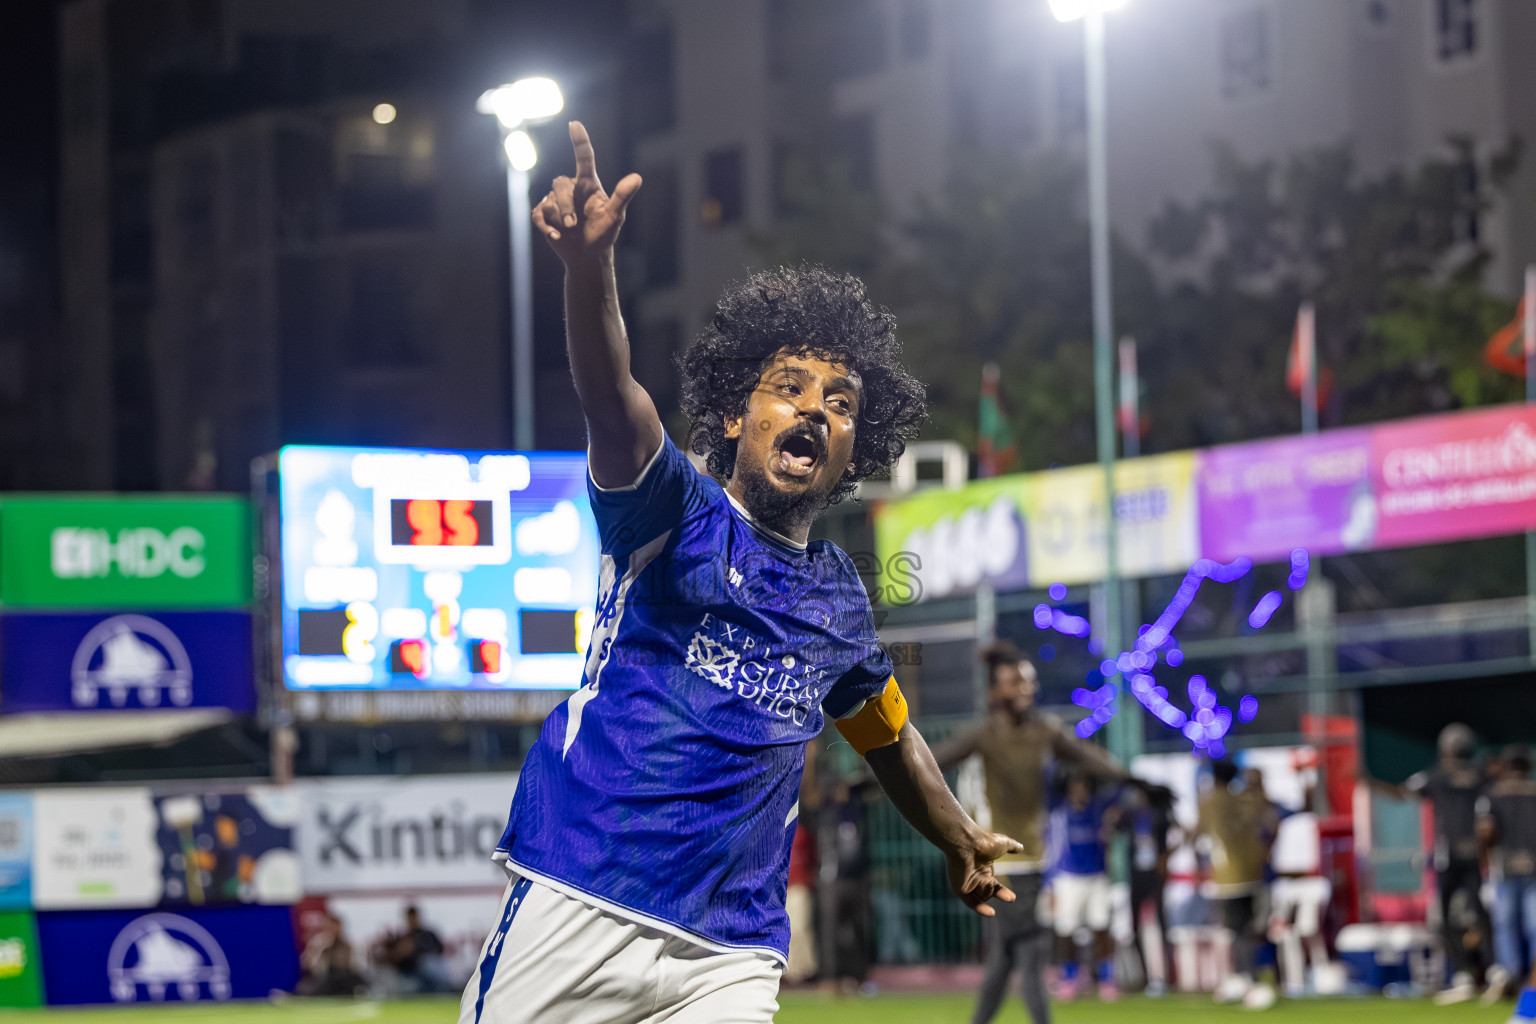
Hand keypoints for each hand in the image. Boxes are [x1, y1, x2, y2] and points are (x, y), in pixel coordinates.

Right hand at [532, 121, 641, 264]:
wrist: (588, 255)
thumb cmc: (603, 233)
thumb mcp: (615, 216)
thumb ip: (622, 196)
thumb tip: (637, 177)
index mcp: (588, 184)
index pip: (584, 157)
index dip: (579, 140)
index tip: (574, 124)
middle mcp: (571, 189)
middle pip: (559, 183)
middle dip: (565, 206)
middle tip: (573, 225)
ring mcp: (556, 201)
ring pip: (549, 200)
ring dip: (559, 218)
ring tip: (569, 232)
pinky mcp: (545, 214)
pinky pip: (538, 214)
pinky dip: (546, 226)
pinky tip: (556, 236)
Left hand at [946, 831, 1023, 916]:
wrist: (968, 844)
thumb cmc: (985, 842)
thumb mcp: (1004, 844)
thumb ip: (1012, 847)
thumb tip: (1021, 847)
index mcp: (984, 869)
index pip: (995, 886)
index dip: (1003, 892)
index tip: (1012, 897)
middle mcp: (975, 877)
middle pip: (989, 893)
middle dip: (1000, 895)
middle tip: (1011, 898)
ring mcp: (967, 884)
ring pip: (983, 897)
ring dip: (989, 892)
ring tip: (987, 881)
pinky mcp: (960, 889)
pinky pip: (971, 903)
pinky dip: (980, 909)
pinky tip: (992, 913)